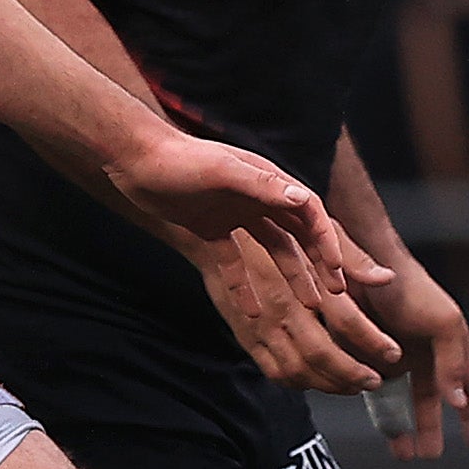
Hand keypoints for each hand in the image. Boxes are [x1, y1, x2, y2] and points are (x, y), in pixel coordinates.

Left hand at [112, 127, 389, 303]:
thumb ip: (262, 186)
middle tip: (336, 295)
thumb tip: (303, 201)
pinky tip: (250, 311)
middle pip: (299, 234)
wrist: (132, 158)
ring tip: (307, 307)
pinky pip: (233, 261)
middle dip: (319, 264)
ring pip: (273, 249)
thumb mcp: (222, 171)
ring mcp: (235, 213)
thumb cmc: (178, 160)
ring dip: (290, 276)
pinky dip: (243, 284)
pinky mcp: (211, 227)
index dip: (326, 242)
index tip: (336, 271)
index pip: (310, 213)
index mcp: (267, 180)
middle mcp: (257, 197)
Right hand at [187, 223, 402, 393]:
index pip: (347, 322)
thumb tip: (386, 278)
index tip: (393, 354)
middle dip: (354, 374)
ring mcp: (260, 326)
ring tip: (352, 385)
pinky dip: (299, 382)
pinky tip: (318, 380)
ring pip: (298, 370)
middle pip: (323, 355)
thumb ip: (353, 257)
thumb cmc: (273, 228)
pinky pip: (273, 370)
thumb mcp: (317, 230)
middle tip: (375, 380)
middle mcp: (282, 308)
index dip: (374, 343)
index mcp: (305, 281)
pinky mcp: (246, 336)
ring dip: (329, 384)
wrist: (217, 232)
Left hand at [351, 253, 468, 456]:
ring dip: (403, 427)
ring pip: (401, 402)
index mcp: (451, 346)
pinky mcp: (367, 357)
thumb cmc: (413, 290)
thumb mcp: (445, 325)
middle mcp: (424, 354)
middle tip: (429, 455)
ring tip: (404, 453)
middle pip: (431, 401)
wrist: (364, 268)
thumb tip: (460, 403)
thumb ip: (453, 364)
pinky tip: (381, 426)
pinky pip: (373, 391)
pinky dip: (377, 410)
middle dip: (431, 429)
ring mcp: (395, 356)